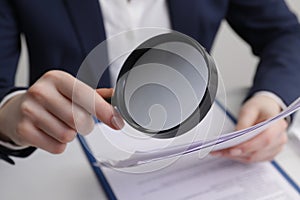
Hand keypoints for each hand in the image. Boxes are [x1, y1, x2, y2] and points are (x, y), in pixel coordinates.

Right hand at [0, 70, 123, 153]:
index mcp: (57, 78)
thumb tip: (116, 97)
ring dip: (70, 134)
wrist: (17, 110)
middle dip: (83, 124)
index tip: (116, 121)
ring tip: (59, 124)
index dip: (104, 111)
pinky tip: (50, 132)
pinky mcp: (24, 130)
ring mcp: (30, 110)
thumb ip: (94, 95)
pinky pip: (57, 147)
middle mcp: (41, 92)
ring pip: (68, 135)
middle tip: (74, 118)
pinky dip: (58, 144)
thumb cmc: (49, 100)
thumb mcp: (70, 91)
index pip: (85, 96)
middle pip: (79, 119)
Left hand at [211, 95, 287, 162]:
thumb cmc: (260, 108)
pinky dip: (240, 157)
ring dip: (236, 156)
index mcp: (278, 125)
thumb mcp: (249, 110)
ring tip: (221, 152)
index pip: (265, 139)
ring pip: (254, 158)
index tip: (232, 148)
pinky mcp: (268, 153)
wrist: (267, 109)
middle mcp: (280, 138)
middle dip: (238, 152)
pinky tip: (229, 153)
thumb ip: (243, 123)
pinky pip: (253, 159)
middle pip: (258, 151)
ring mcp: (275, 148)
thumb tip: (236, 136)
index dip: (248, 146)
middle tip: (221, 151)